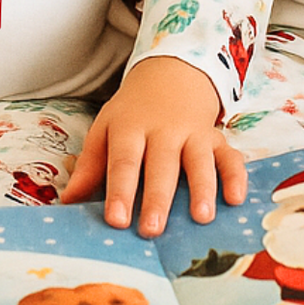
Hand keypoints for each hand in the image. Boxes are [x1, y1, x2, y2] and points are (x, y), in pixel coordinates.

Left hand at [60, 57, 244, 237]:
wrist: (170, 75)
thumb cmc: (132, 114)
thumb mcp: (105, 129)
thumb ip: (90, 166)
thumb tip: (68, 202)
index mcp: (130, 127)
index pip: (124, 160)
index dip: (120, 190)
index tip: (116, 220)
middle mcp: (163, 130)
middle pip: (161, 165)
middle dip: (158, 198)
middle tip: (153, 229)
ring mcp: (193, 133)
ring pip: (198, 160)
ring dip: (202, 188)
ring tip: (201, 217)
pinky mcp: (215, 137)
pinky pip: (230, 155)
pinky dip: (235, 175)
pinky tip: (235, 199)